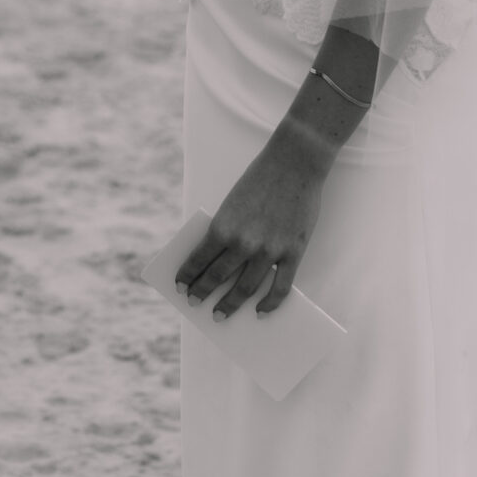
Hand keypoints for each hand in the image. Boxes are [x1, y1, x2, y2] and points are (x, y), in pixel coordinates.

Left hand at [174, 120, 333, 317]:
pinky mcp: (293, 252)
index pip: (199, 260)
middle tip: (195, 304)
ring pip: (246, 288)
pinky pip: (280, 288)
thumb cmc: (260, 179)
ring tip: (220, 315)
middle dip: (204, 293)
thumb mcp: (232, 203)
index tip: (181, 287)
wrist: (295, 162)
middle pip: (218, 278)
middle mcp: (243, 242)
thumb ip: (225, 231)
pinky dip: (269, 304)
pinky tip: (259, 312)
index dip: (188, 277)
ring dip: (230, 305)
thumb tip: (217, 263)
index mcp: (222, 226)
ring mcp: (269, 250)